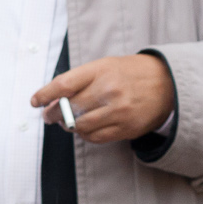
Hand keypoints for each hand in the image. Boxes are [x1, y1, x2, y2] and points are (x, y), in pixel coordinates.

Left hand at [29, 53, 174, 143]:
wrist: (167, 83)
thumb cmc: (130, 73)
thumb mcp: (105, 65)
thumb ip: (80, 79)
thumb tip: (53, 98)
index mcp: (100, 70)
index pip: (63, 84)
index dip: (45, 95)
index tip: (35, 101)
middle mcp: (108, 90)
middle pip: (69, 108)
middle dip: (53, 113)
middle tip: (48, 115)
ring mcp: (118, 111)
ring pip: (80, 126)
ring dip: (68, 126)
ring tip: (66, 122)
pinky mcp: (126, 128)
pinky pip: (96, 137)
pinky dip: (84, 135)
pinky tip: (83, 129)